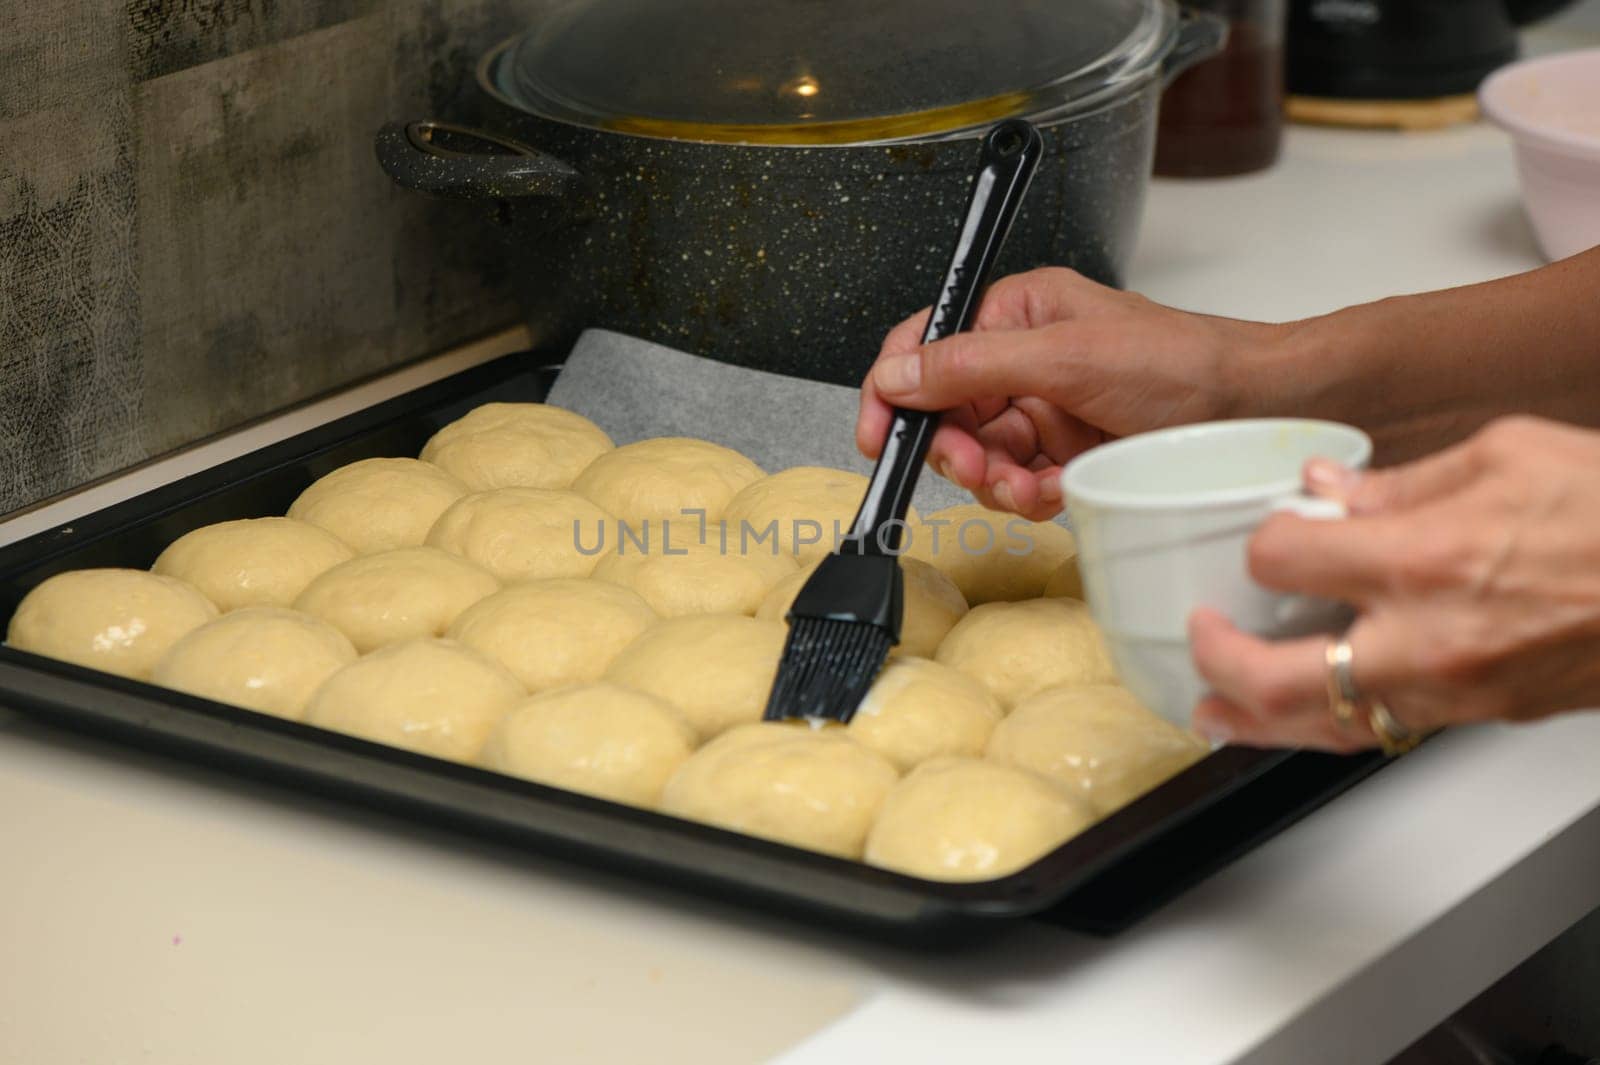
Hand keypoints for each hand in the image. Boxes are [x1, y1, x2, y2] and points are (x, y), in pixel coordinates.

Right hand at [857, 267, 1281, 517]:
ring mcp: (1045, 407)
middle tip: (979, 470)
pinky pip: (1018, 483)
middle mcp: (1023, 357)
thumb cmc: (1184, 363)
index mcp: (1016, 313)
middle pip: (946, 413)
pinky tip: (1060, 490)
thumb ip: (971, 365)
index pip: (924, 346)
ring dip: (997, 481)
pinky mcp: (1067, 452)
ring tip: (1031, 487)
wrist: (1259, 410)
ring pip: (980, 457)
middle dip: (957, 450)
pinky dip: (1030, 496)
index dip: (893, 391)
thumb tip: (898, 377)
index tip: (879, 437)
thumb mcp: (1066, 357)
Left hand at [1190, 416, 1599, 750]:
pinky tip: (1302, 719)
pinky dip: (1330, 728)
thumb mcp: (1509, 452)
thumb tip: (1323, 487)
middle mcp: (1428, 637)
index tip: (1274, 535)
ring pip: (1326, 726)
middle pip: (1279, 676)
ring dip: (1258, 723)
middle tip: (1197, 638)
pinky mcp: (1482, 716)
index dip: (1262, 544)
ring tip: (1214, 714)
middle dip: (1220, 659)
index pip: (1283, 560)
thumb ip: (1399, 479)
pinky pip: (1383, 732)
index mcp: (1424, 556)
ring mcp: (1454, 689)